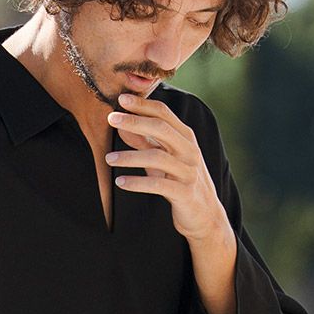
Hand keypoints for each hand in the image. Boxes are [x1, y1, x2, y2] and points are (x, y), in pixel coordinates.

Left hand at [104, 92, 231, 245]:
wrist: (205, 215)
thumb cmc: (181, 183)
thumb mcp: (163, 160)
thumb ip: (144, 143)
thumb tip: (122, 126)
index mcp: (186, 138)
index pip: (164, 113)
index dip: (142, 105)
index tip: (121, 98)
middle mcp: (190, 151)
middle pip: (161, 129)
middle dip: (135, 121)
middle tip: (111, 119)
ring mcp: (188, 172)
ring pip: (157, 157)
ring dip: (129, 156)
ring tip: (108, 159)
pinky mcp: (184, 193)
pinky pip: (157, 184)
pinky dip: (137, 182)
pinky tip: (120, 182)